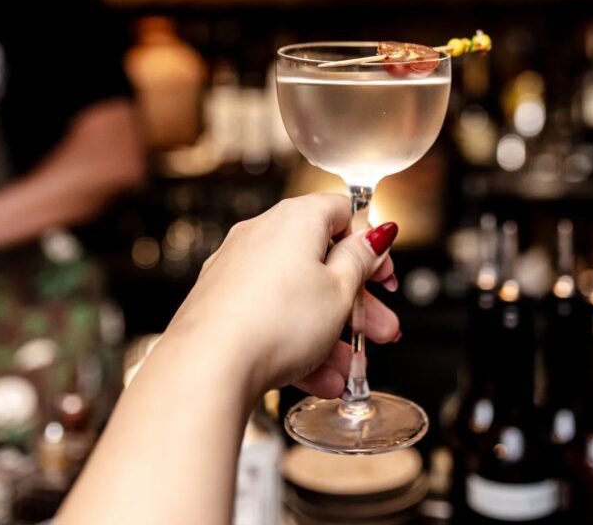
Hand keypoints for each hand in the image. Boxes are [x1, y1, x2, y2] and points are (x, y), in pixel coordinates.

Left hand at [164, 193, 399, 399]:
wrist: (208, 367)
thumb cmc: (275, 322)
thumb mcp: (339, 291)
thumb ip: (361, 260)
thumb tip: (374, 236)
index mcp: (296, 219)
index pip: (342, 213)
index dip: (369, 246)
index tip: (383, 277)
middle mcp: (262, 234)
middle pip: (322, 261)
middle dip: (356, 302)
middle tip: (380, 329)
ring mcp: (237, 269)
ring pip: (297, 297)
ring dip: (330, 332)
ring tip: (349, 369)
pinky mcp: (220, 303)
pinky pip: (270, 317)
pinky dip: (296, 342)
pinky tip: (318, 379)